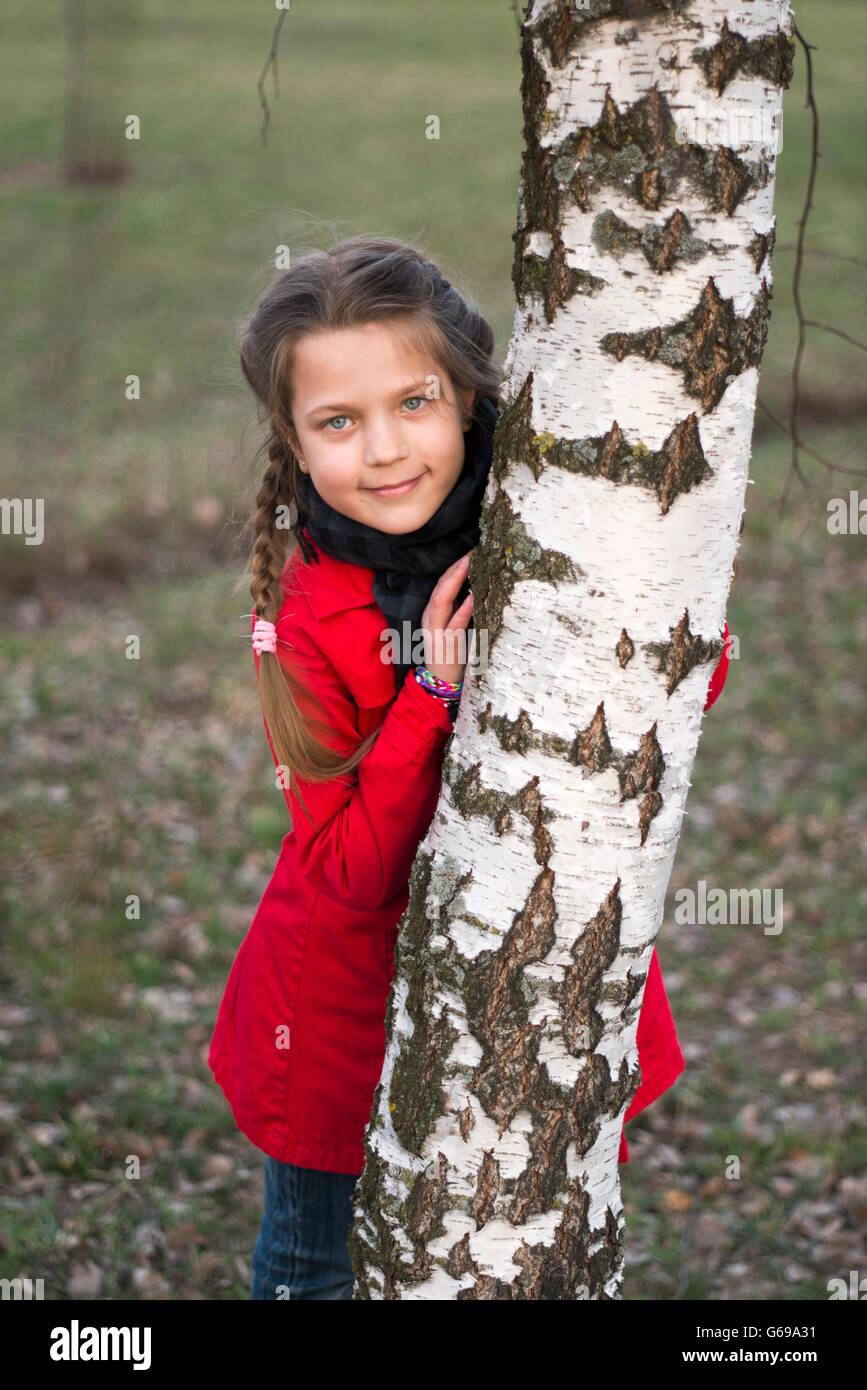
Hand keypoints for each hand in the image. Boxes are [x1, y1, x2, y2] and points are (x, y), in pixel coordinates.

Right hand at [418, 551, 473, 686]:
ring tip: (469, 563)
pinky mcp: (447, 645)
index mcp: (432, 614)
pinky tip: (474, 597)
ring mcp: (438, 631)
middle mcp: (432, 619)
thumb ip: (458, 609)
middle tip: (472, 550)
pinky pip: (454, 624)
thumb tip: (476, 588)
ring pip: (442, 601)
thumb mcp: (451, 626)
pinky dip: (464, 609)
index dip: (454, 567)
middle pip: (439, 587)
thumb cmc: (450, 654)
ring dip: (455, 580)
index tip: (470, 551)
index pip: (440, 584)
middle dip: (454, 567)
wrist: (439, 683)